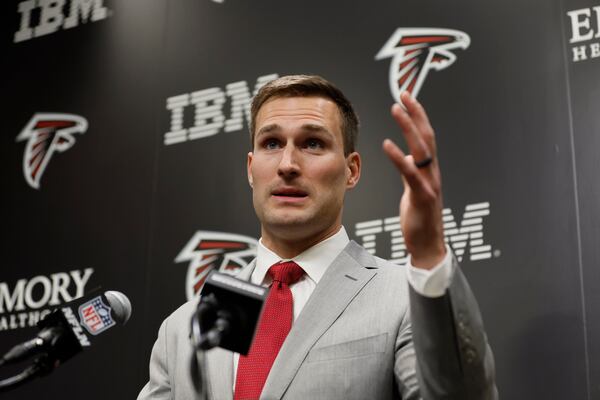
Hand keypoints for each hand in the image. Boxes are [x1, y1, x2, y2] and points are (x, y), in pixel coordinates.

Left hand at [382, 92, 445, 269]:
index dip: (418, 116)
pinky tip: (388, 145)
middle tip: (405, 93)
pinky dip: (400, 158)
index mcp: (429, 171)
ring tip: (397, 109)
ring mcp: (430, 183)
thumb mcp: (414, 190)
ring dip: (409, 127)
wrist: (428, 245)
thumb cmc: (419, 219)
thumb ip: (411, 172)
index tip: (407, 98)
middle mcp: (433, 173)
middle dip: (416, 113)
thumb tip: (405, 157)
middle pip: (427, 136)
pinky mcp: (423, 197)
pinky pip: (411, 174)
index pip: (425, 137)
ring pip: (422, 149)